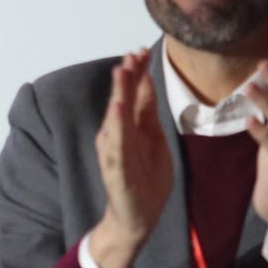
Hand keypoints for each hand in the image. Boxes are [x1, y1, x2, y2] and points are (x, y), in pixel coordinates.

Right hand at [88, 49, 173, 267]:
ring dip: (119, 95)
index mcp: (129, 127)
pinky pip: (117, 145)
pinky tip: (118, 110)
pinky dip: (117, 127)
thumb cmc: (145, 177)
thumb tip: (147, 81)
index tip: (142, 50)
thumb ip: (148, 111)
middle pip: (122, 101)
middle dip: (127, 77)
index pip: (133, 94)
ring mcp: (114, 152)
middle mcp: (117, 135)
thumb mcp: (153, 138)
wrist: (138, 216)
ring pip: (116, 118)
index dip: (137, 73)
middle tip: (131, 54)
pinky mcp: (116, 169)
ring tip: (121, 72)